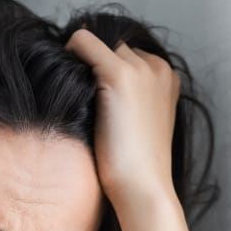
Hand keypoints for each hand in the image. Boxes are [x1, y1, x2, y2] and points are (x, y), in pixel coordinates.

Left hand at [64, 27, 180, 204]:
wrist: (143, 188)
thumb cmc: (134, 170)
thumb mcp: (136, 127)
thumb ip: (127, 103)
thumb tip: (91, 88)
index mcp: (166, 78)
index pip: (127, 54)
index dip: (104, 72)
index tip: (91, 97)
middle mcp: (157, 66)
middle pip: (113, 47)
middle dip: (94, 66)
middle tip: (80, 98)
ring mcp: (140, 68)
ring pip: (98, 43)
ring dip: (82, 64)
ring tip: (76, 99)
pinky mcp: (119, 73)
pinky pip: (82, 41)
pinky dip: (68, 55)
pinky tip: (64, 86)